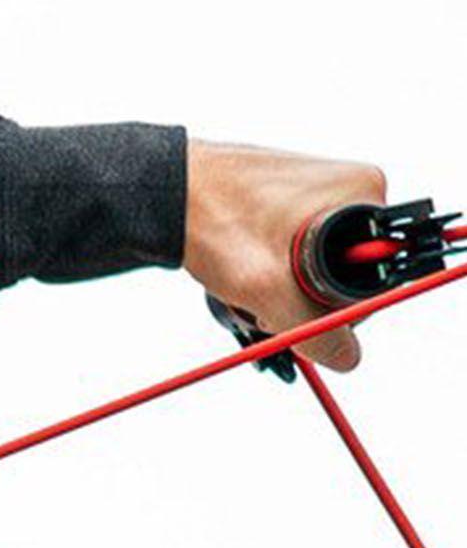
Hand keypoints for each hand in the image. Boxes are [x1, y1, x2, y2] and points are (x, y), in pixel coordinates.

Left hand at [184, 139, 388, 373]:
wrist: (169, 193)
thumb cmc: (213, 221)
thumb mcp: (266, 287)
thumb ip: (312, 329)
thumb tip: (347, 359)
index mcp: (364, 192)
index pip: (378, 275)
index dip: (338, 308)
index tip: (294, 309)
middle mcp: (353, 187)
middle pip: (350, 275)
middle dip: (306, 301)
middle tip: (264, 298)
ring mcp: (325, 193)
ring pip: (322, 269)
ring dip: (285, 290)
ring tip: (249, 279)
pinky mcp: (299, 203)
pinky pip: (302, 255)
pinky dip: (274, 273)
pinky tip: (246, 266)